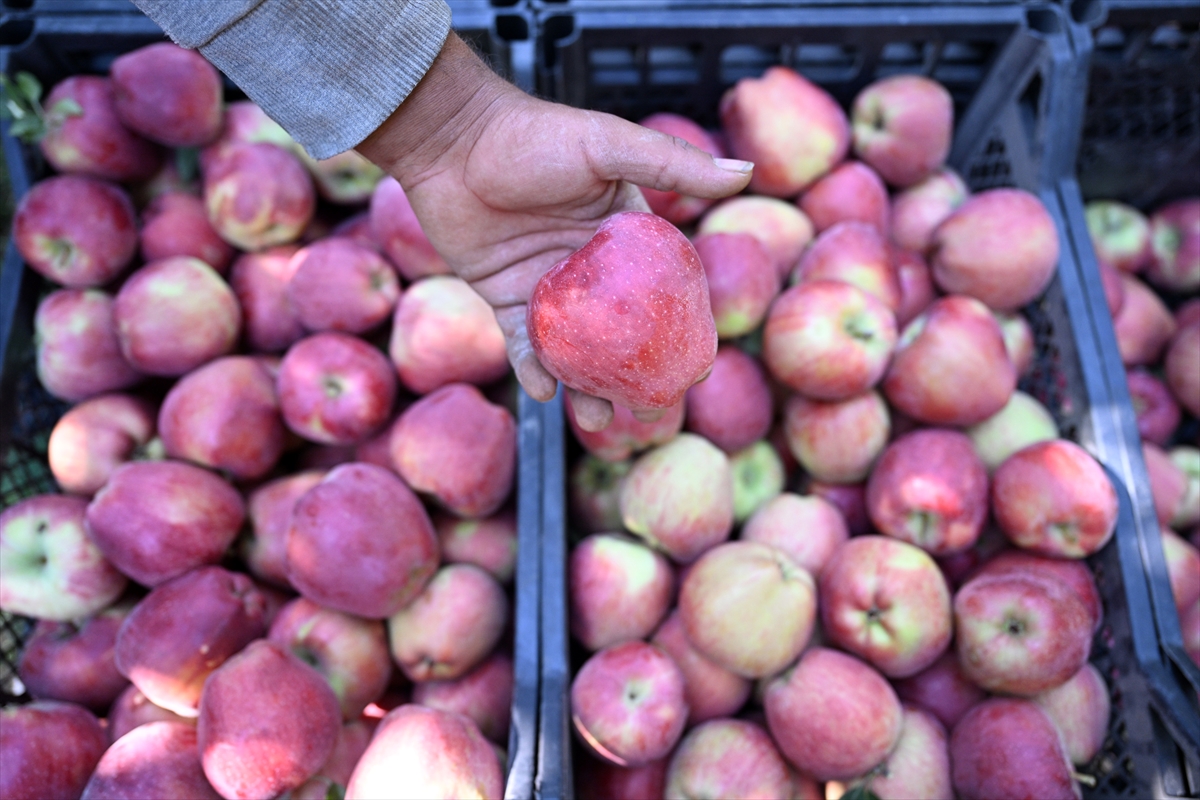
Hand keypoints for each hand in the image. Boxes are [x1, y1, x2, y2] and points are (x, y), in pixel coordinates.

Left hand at [358, 33, 751, 430]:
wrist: (451, 140)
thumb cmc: (533, 136)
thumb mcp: (609, 146)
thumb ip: (673, 164)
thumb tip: (746, 171)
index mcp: (623, 233)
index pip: (663, 290)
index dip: (682, 330)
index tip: (698, 368)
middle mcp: (589, 265)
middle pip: (621, 331)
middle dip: (635, 373)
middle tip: (651, 410)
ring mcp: (547, 285)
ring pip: (574, 347)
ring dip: (584, 385)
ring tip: (598, 417)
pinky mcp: (504, 297)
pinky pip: (523, 344)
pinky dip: (533, 369)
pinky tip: (545, 391)